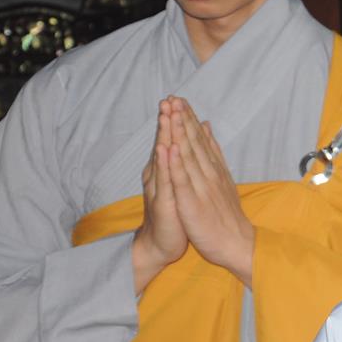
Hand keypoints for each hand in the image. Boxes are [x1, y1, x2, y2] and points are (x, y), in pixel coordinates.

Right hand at [132, 107, 186, 293]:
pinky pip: (165, 181)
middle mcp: (159, 176)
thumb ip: (180, 163)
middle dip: (167, 121)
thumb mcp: (179, 184)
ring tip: (165, 115)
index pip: (170, 140)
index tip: (178, 98)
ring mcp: (159, 189)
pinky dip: (165, 164)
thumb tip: (182, 142)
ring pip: (162, 158)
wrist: (161, 244)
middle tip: (169, 98)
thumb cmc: (174, 213)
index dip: (174, 120)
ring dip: (164, 135)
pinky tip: (165, 149)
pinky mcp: (162, 203)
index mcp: (166, 171)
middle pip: (163, 143)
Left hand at [167, 99, 256, 285]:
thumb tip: (208, 127)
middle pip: (194, 142)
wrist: (237, 244)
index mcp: (214, 169)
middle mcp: (209, 174)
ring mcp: (201, 187)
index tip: (179, 99)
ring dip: (179, 133)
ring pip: (188, 156)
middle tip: (173, 97)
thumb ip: (214, 153)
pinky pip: (183, 180)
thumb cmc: (226, 216)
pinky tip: (170, 148)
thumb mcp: (223, 179)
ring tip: (171, 113)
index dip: (189, 118)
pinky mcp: (193, 202)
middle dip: (183, 118)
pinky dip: (176, 163)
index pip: (200, 140)